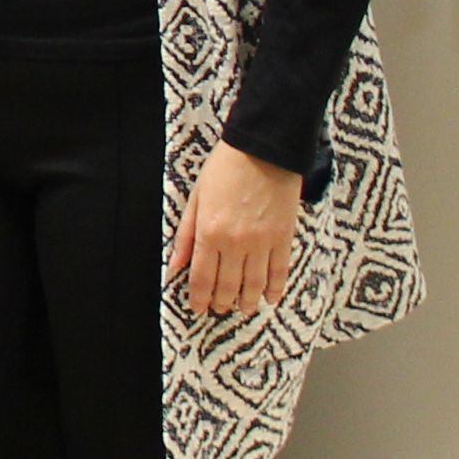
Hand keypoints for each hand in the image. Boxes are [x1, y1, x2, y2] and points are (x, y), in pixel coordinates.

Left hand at [172, 142, 301, 320]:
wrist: (263, 148)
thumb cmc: (225, 168)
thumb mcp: (197, 198)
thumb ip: (186, 235)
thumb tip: (175, 265)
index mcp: (210, 233)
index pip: (202, 278)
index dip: (199, 298)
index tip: (198, 309)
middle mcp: (235, 243)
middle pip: (227, 286)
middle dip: (221, 302)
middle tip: (219, 309)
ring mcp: (262, 242)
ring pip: (253, 285)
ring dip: (247, 302)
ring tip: (243, 309)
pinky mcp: (284, 237)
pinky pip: (279, 272)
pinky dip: (274, 289)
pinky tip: (269, 298)